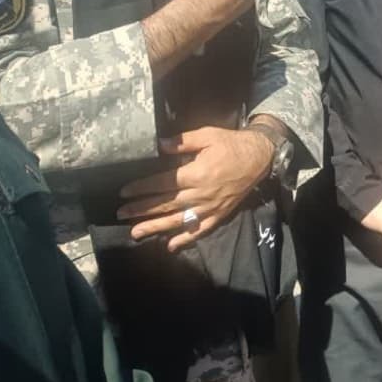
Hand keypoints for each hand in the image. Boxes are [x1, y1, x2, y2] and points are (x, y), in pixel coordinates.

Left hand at [116, 125, 274, 251]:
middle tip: (121, 215)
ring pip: (178, 220)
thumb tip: (160, 145)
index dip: (142, 188)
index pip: (162, 183)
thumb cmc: (232, 144)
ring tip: (136, 233)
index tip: (124, 193)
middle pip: (166, 204)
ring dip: (155, 227)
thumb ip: (184, 141)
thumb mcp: (209, 135)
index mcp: (196, 173)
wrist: (260, 157)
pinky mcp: (219, 214)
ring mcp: (210, 207)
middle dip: (141, 210)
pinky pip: (200, 230)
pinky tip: (170, 246)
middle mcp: (201, 194)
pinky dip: (185, 239)